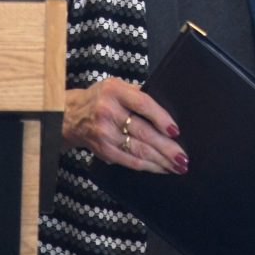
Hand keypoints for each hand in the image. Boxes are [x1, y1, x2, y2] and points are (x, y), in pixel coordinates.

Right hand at [64, 78, 187, 174]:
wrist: (71, 115)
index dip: (161, 118)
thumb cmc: (101, 98)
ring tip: (177, 165)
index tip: (176, 131)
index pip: (143, 104)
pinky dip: (148, 166)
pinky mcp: (103, 150)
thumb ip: (138, 94)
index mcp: (115, 90)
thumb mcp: (117, 86)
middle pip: (143, 132)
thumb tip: (167, 114)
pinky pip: (129, 161)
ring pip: (138, 150)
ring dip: (161, 160)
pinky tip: (160, 168)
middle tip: (183, 157)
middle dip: (166, 147)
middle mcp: (108, 111)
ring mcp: (105, 133)